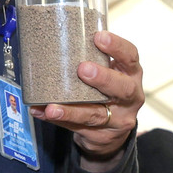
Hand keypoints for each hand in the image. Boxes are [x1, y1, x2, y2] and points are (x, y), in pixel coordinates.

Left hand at [33, 31, 142, 161]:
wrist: (112, 133)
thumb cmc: (106, 92)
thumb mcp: (109, 74)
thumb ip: (91, 59)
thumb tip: (53, 39)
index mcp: (131, 74)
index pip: (131, 58)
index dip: (117, 47)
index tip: (99, 37)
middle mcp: (130, 97)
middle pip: (122, 89)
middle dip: (103, 78)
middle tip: (83, 69)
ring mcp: (118, 120)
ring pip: (97, 115)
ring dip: (73, 110)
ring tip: (53, 107)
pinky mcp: (102, 136)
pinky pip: (77, 128)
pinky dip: (59, 121)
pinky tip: (42, 113)